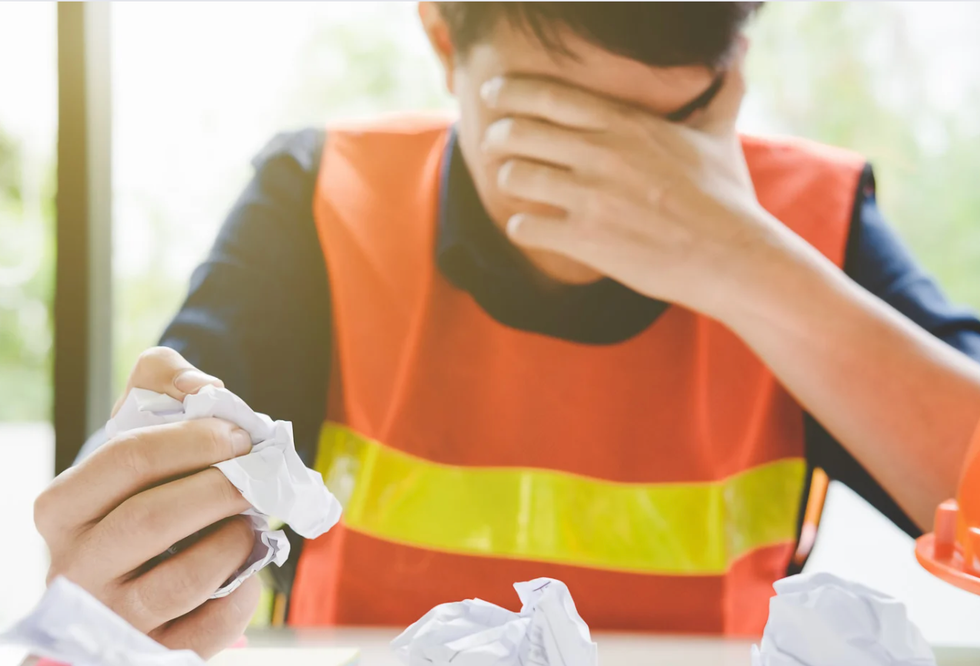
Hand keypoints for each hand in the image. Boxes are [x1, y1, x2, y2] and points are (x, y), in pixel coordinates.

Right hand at [34, 348, 259, 657]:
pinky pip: (208, 627)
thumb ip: (162, 382)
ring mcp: (112, 617)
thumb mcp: (138, 428)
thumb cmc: (142, 490)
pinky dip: (242, 593)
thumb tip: (203, 386)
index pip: (124, 460)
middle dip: (219, 488)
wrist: (136, 565)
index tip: (237, 435)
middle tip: (256, 474)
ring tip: (250, 520)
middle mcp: (76, 568)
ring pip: (182, 578)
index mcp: (63, 508)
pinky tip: (247, 564)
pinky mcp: (153, 651)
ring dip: (233, 539)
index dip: (191, 440)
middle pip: (151, 519)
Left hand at [480, 60, 796, 317]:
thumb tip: (743, 54)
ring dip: (509, 180)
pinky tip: (531, 227)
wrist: (732, 259)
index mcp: (626, 124)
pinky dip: (520, 226)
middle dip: (497, 136)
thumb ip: (721, 92)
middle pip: (518, 132)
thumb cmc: (726, 200)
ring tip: (517, 185)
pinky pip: (524, 226)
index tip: (494, 93)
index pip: (548, 94)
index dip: (510, 91)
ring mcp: (591, 198)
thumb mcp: (719, 137)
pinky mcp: (585, 240)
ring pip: (514, 177)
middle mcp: (602, 155)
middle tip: (493, 144)